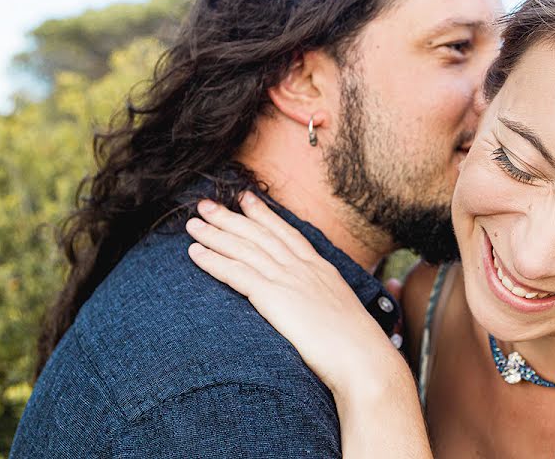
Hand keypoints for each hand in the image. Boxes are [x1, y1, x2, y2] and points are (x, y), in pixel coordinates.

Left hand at [184, 191, 404, 401]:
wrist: (361, 355)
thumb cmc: (356, 345)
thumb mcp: (344, 313)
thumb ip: (326, 303)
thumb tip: (319, 310)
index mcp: (321, 269)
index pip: (287, 234)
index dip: (264, 215)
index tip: (246, 199)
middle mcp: (303, 267)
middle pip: (260, 235)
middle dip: (231, 217)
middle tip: (206, 204)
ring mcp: (288, 279)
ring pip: (245, 249)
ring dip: (216, 234)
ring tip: (193, 224)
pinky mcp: (273, 296)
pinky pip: (236, 273)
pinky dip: (214, 261)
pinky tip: (195, 253)